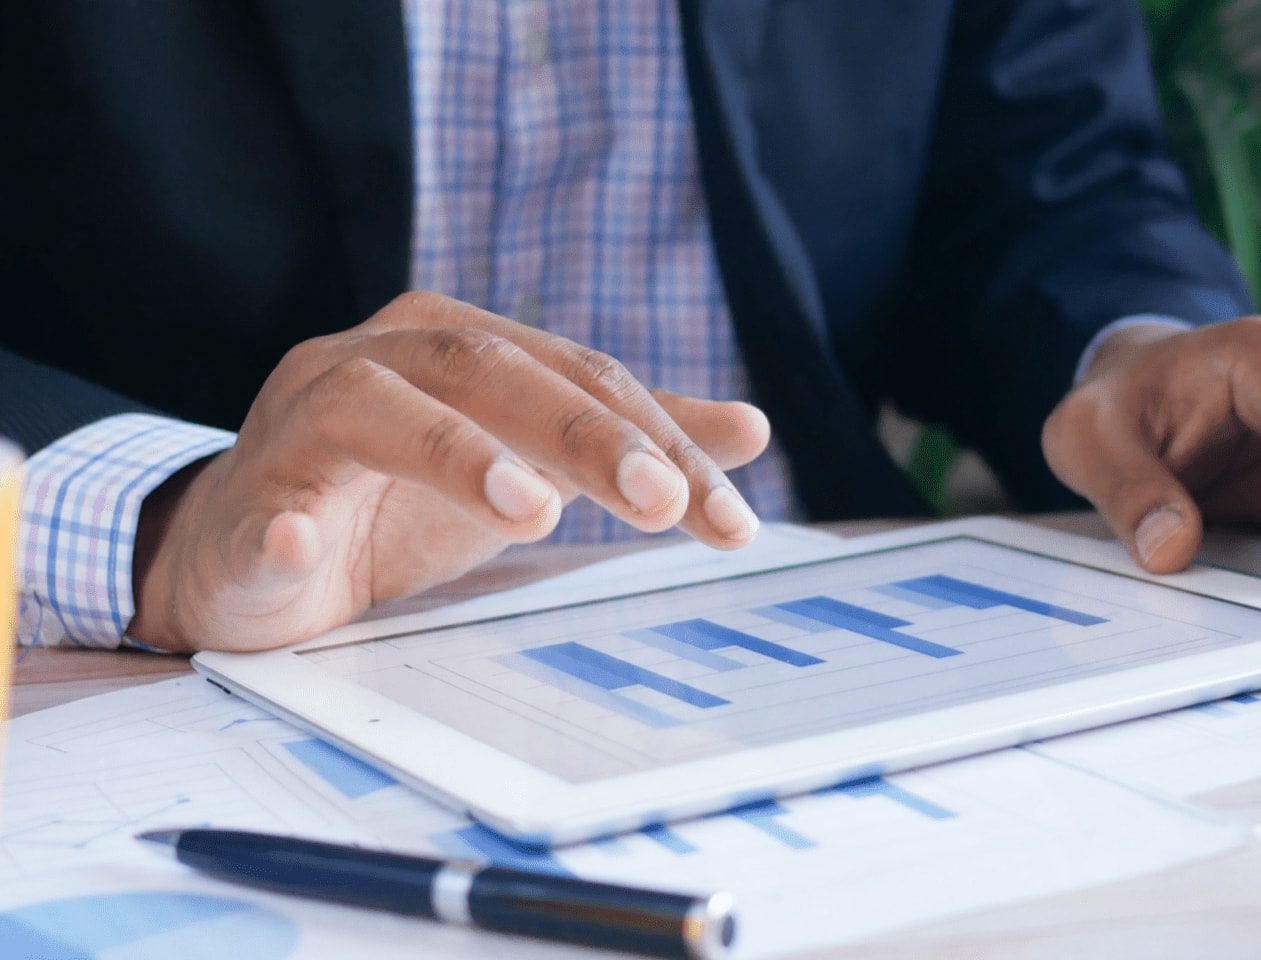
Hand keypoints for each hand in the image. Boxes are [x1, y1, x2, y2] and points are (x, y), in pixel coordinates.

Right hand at [130, 291, 771, 651]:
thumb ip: (627, 440)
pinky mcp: (242, 506)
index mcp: (453, 343)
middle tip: (663, 502)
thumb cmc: (399, 498)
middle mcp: (376, 361)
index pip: (579, 378)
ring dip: (454, 453)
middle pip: (489, 370)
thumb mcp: (530, 465)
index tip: (730, 521)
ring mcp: (297, 426)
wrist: (251, 551)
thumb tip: (751, 427)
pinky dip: (279, 526)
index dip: (662, 442)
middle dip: (585, 434)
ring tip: (531, 507)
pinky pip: (257, 510)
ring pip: (372, 409)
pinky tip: (300, 544)